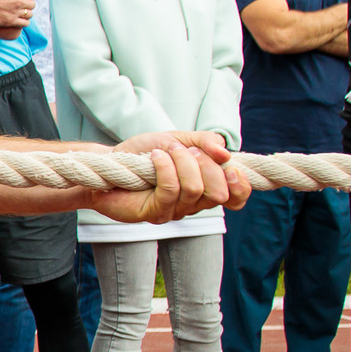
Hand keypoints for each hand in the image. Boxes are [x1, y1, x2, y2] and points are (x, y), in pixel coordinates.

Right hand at [0, 0, 35, 29]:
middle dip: (29, 4)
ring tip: (22, 13)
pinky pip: (25, 23)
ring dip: (27, 13)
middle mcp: (19, 1)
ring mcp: (15, 12)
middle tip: (24, 5)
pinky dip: (25, 22)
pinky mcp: (11, 22)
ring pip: (30, 14)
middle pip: (32, 4)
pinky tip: (20, 20)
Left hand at [88, 132, 248, 223]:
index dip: (240, 186)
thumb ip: (205, 142)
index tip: (231, 167)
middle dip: (205, 165)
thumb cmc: (146, 153)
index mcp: (205, 188)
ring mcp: (173, 211)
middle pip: (218, 193)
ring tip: (165, 151)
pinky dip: (165, 167)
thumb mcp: (179, 139)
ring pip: (194, 189)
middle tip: (185, 151)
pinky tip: (154, 158)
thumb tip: (225, 154)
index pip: (235, 198)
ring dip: (182, 161)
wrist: (110, 162)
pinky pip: (170, 190)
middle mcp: (192, 204)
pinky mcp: (153, 213)